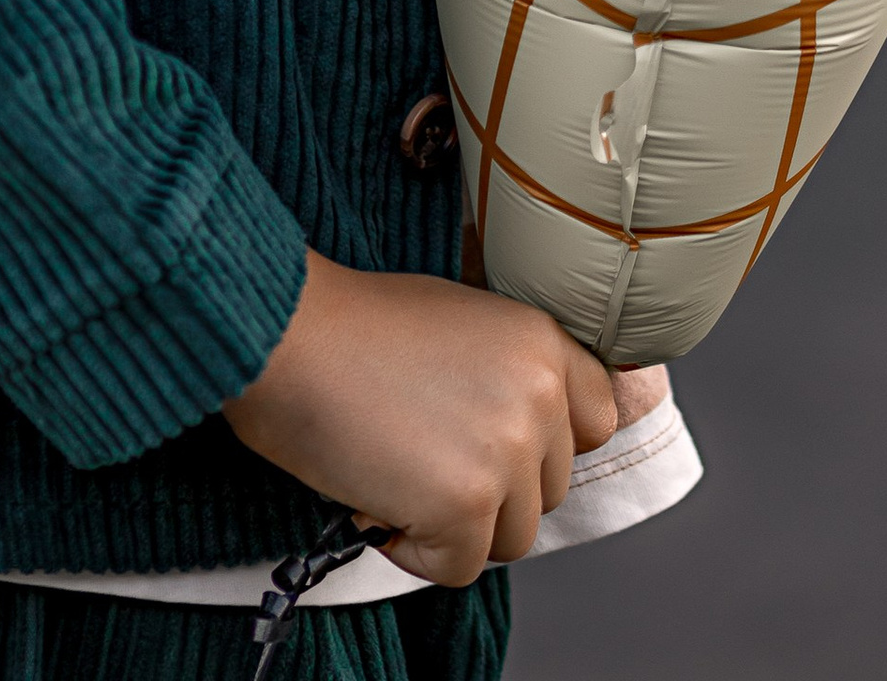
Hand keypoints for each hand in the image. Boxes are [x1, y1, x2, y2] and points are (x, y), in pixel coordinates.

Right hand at [225, 251, 618, 589]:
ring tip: (398, 474)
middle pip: (549, 490)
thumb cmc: (353, 326)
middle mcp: (540, 394)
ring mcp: (508, 450)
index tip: (498, 448)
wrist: (291, 335)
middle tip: (423, 457)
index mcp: (542, 342)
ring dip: (457, 526)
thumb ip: (505, 372)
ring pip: (512, 537)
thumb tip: (513, 436)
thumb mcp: (459, 320)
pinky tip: (378, 499)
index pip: (595, 419)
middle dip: (490, 490)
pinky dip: (415, 550)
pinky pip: (460, 566)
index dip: (546, 445)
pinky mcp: (467, 503)